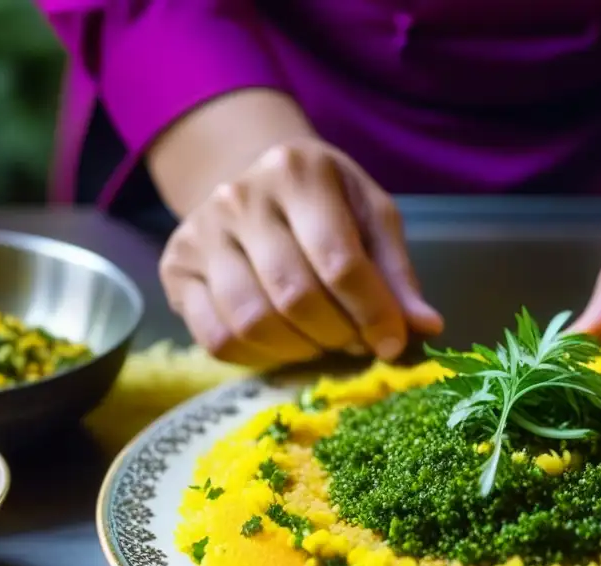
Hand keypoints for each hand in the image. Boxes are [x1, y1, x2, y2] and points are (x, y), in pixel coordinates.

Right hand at [159, 137, 442, 365]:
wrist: (255, 184)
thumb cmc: (326, 204)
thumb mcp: (371, 218)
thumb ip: (397, 273)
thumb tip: (425, 328)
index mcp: (298, 172)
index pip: (340, 262)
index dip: (373, 314)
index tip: (393, 343)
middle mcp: (239, 197)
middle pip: (295, 296)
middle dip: (337, 334)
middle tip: (356, 341)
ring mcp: (199, 232)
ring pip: (252, 322)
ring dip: (300, 349)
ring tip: (323, 341)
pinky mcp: (175, 269)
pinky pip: (216, 338)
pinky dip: (258, 357)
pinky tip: (285, 344)